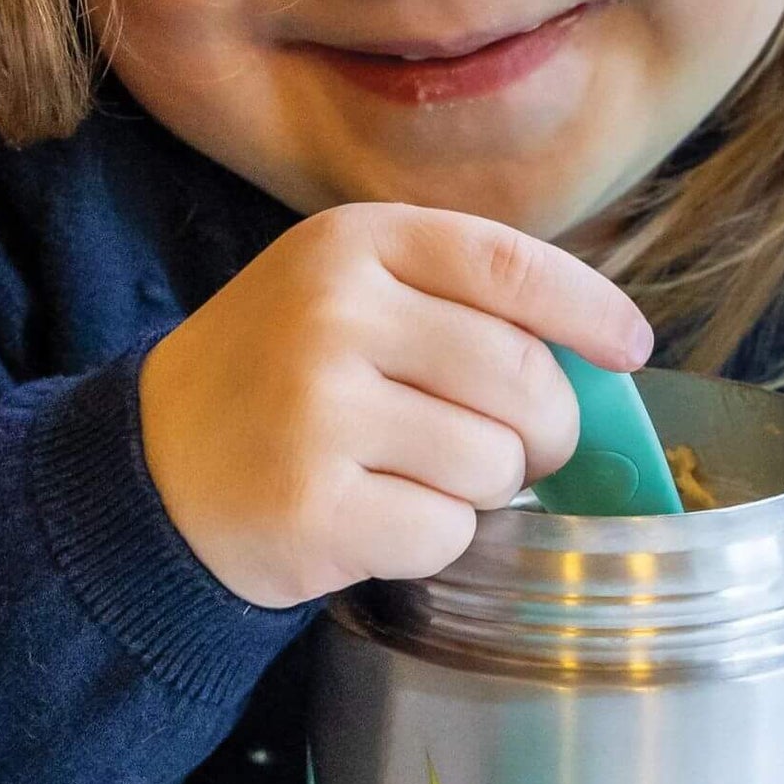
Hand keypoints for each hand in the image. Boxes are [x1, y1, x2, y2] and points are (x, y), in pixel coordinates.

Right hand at [137, 202, 652, 607]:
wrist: (153, 466)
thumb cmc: (282, 376)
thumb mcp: (350, 293)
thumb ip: (460, 302)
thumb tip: (602, 356)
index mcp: (354, 243)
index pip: (510, 265)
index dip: (589, 310)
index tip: (630, 349)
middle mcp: (334, 313)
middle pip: (521, 377)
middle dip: (548, 429)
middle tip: (524, 449)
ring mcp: (317, 411)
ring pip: (493, 464)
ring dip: (485, 489)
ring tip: (419, 476)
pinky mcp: (310, 507)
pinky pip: (445, 534)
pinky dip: (433, 541)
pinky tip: (378, 519)